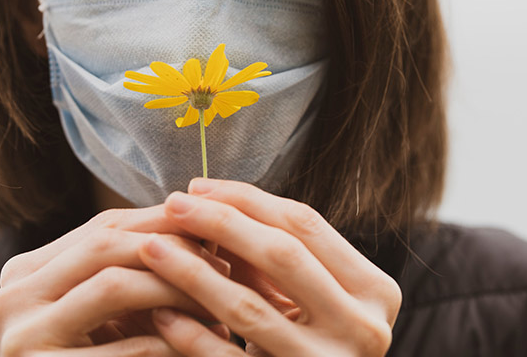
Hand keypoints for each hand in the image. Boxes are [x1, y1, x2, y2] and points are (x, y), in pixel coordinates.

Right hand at [0, 205, 232, 354]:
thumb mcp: (108, 314)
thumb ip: (136, 270)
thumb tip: (206, 227)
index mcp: (25, 271)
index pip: (103, 227)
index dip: (163, 224)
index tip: (214, 233)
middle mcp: (10, 295)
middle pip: (105, 246)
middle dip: (171, 250)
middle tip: (223, 265)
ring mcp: (19, 334)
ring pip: (112, 284)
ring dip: (175, 288)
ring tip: (218, 300)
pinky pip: (123, 347)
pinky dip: (170, 341)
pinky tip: (205, 342)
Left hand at [139, 179, 401, 355]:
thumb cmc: (310, 342)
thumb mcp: (310, 299)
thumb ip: (274, 255)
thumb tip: (206, 199)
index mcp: (376, 292)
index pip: (306, 225)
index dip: (248, 199)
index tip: (198, 186)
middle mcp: (364, 330)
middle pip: (282, 256)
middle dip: (220, 223)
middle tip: (172, 204)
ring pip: (248, 308)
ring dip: (192, 273)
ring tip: (150, 248)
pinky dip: (193, 335)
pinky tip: (160, 312)